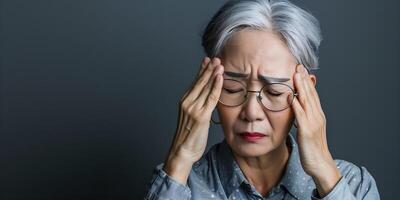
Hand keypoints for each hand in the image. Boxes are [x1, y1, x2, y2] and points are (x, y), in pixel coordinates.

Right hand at [163, 57, 223, 183]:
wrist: (182, 151)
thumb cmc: (189, 137)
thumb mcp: (192, 118)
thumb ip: (198, 106)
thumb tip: (207, 98)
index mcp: (185, 101)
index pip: (195, 82)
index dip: (202, 71)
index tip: (207, 61)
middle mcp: (187, 102)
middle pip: (200, 82)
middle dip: (208, 69)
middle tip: (215, 58)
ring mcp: (193, 108)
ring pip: (205, 87)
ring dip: (213, 74)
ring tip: (219, 64)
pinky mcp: (200, 115)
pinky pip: (210, 98)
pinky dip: (215, 86)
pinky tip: (219, 78)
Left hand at [291, 64, 340, 196]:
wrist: (320, 165)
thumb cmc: (312, 148)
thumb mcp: (308, 129)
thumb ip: (303, 117)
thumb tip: (296, 106)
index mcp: (317, 115)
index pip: (312, 95)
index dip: (306, 82)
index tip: (301, 70)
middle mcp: (317, 116)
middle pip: (310, 94)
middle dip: (304, 79)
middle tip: (299, 65)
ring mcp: (313, 123)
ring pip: (307, 101)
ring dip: (301, 87)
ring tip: (296, 74)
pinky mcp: (306, 131)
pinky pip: (300, 116)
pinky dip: (296, 105)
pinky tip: (291, 96)